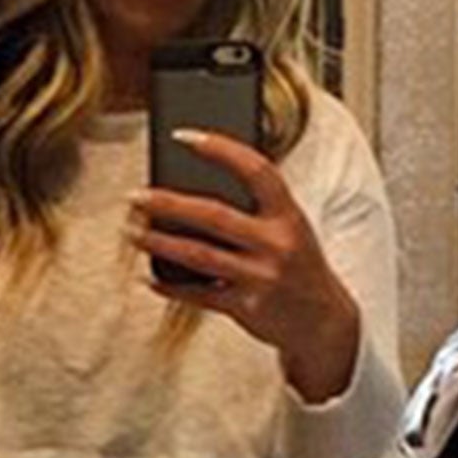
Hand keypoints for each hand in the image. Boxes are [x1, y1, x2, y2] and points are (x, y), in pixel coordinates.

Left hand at [124, 128, 360, 401]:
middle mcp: (276, 243)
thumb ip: (256, 209)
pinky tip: (150, 277)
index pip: (255, 170)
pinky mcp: (247, 307)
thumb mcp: (291, 228)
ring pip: (199, 255)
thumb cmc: (298, 265)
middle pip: (213, 215)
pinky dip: (172, 286)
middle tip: (136, 196)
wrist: (324, 321)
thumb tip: (194, 188)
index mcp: (288, 215)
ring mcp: (261, 277)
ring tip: (132, 232)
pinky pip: (200, 295)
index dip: (220, 149)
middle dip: (168, 203)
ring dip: (159, 242)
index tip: (183, 136)